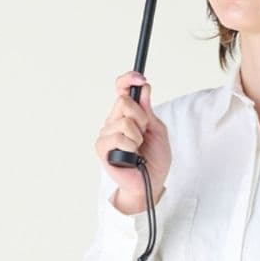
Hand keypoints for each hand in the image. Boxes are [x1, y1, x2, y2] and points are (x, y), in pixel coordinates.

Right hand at [94, 69, 171, 211]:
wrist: (151, 183)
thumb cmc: (154, 158)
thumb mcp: (158, 130)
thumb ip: (149, 110)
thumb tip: (144, 88)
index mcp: (126, 114)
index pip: (121, 89)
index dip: (128, 79)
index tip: (139, 78)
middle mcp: (114, 121)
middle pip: (124, 101)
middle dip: (141, 118)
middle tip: (144, 133)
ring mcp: (106, 133)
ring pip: (124, 120)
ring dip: (137, 135)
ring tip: (138, 148)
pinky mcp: (102, 147)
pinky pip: (117, 136)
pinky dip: (130, 145)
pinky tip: (131, 154)